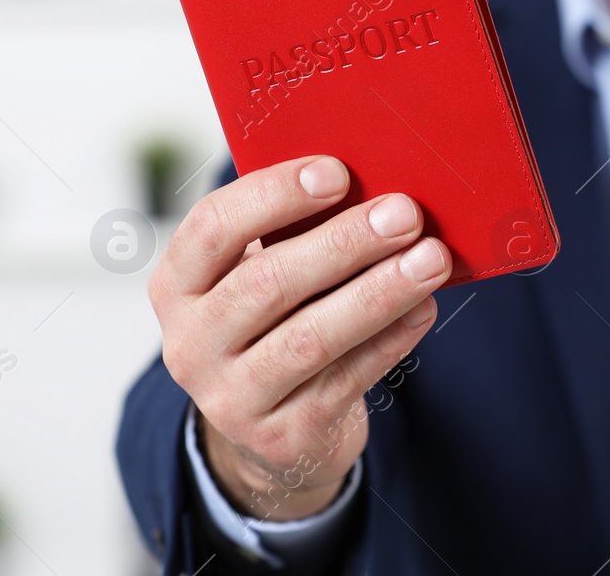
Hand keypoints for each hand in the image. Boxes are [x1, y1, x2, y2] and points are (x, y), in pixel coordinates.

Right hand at [147, 156, 451, 520]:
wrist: (273, 432)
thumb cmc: (278, 324)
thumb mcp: (262, 278)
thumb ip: (297, 234)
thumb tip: (376, 185)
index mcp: (179, 287)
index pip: (212, 229)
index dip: (273, 195)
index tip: (336, 172)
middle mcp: (191, 344)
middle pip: (266, 283)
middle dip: (343, 243)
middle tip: (404, 213)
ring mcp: (232, 397)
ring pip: (309, 338)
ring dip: (378, 292)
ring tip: (431, 259)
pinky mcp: (282, 437)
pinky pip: (345, 380)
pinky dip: (390, 339)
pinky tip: (424, 307)